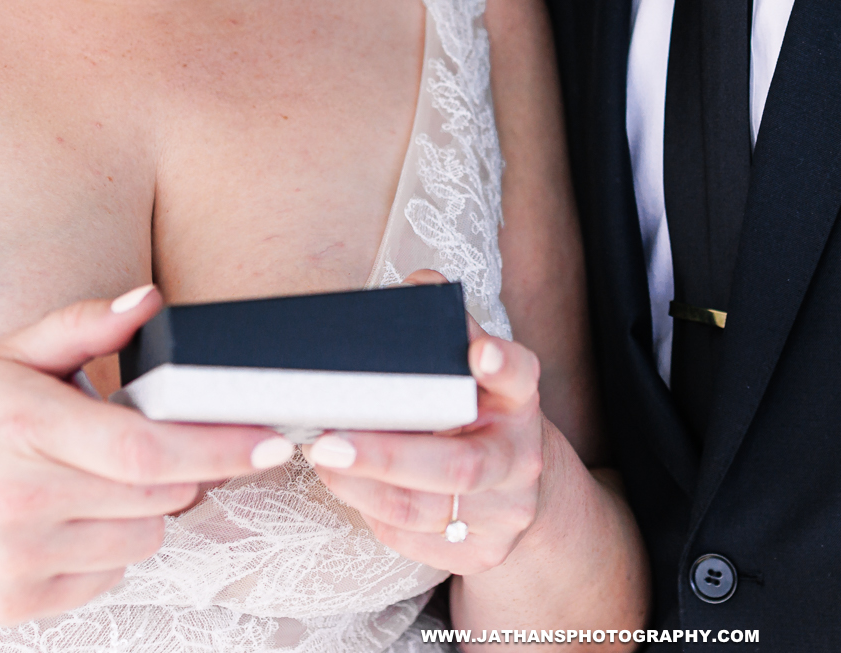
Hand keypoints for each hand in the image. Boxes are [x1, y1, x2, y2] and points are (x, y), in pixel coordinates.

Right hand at [0, 287, 290, 625]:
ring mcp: (16, 559)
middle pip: (159, 495)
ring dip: (141, 509)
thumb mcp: (5, 356)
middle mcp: (20, 500)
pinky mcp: (14, 603)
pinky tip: (61, 518)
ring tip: (83, 480)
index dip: (220, 447)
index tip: (270, 439)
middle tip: (144, 445)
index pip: (147, 450)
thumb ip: (84, 327)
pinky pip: (109, 576)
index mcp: (24, 428)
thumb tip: (151, 300)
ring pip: (144, 538)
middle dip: (180, 469)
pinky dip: (106, 547)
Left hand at [305, 272, 545, 573]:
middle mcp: (519, 458)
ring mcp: (503, 513)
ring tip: (320, 458)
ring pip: (423, 509)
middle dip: (388, 455)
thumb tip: (416, 287)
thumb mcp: (473, 371)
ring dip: (362, 485)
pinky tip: (343, 484)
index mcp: (519, 400)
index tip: (479, 351)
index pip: (520, 377)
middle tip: (329, 440)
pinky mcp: (479, 553)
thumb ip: (447, 330)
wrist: (519, 491)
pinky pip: (412, 538)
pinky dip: (369, 510)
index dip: (501, 365)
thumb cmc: (478, 414)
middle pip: (459, 466)